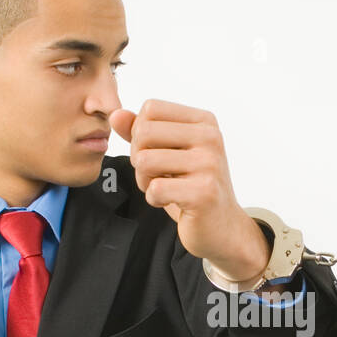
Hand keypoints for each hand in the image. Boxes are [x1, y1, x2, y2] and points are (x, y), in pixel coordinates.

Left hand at [111, 99, 269, 281]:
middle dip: (138, 157)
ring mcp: (209, 164)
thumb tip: (115, 115)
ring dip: (144, 180)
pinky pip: (154, 188)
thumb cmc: (192, 187)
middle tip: (156, 174)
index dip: (140, 133)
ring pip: (144, 160)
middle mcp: (210, 137)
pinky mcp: (203, 192)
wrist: (222, 227)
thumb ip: (142, 132)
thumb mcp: (168, 153)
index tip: (156, 153)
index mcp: (204, 122)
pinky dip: (153, 199)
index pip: (151, 109)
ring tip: (163, 188)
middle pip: (144, 132)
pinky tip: (170, 201)